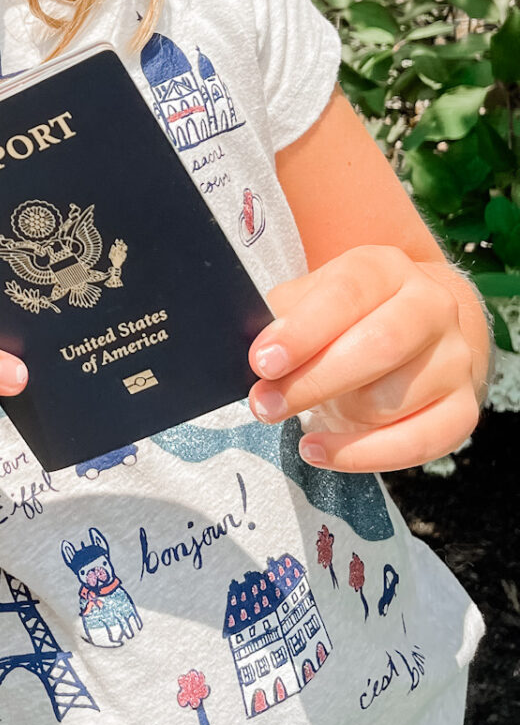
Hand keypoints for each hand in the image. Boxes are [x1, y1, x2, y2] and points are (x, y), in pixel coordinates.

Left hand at [248, 245, 488, 471]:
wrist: (411, 328)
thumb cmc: (342, 315)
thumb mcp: (308, 299)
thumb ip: (283, 318)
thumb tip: (261, 354)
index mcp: (386, 268)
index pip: (346, 294)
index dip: (303, 331)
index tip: (263, 362)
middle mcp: (431, 306)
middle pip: (379, 346)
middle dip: (314, 381)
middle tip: (266, 404)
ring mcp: (455, 358)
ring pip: (391, 399)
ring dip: (336, 415)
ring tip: (299, 413)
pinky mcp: (463, 408)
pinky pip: (417, 443)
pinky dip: (362, 456)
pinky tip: (320, 451)